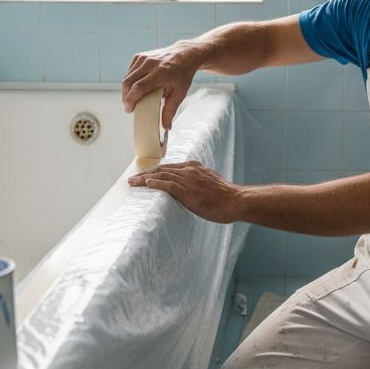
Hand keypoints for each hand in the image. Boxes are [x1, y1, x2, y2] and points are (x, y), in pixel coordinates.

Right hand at [121, 43, 201, 129]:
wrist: (184, 54)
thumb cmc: (183, 74)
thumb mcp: (180, 93)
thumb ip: (171, 110)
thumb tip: (166, 127)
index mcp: (161, 73)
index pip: (139, 87)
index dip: (131, 99)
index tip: (129, 109)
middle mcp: (150, 64)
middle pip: (128, 82)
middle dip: (126, 97)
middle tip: (129, 108)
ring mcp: (143, 58)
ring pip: (127, 77)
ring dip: (126, 91)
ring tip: (132, 100)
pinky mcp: (139, 56)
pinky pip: (129, 72)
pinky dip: (129, 81)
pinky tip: (135, 88)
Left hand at [127, 161, 241, 223]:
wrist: (236, 201)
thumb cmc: (225, 197)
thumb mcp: (210, 184)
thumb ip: (197, 182)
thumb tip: (189, 189)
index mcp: (194, 167)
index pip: (169, 167)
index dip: (155, 171)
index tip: (145, 176)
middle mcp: (190, 170)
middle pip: (162, 169)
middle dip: (145, 174)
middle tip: (133, 179)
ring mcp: (189, 179)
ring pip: (162, 175)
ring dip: (145, 179)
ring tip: (133, 183)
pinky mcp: (188, 191)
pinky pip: (168, 185)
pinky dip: (156, 183)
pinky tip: (146, 184)